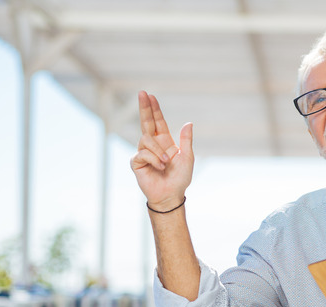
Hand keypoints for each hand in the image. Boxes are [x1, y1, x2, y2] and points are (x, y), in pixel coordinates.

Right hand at [130, 90, 193, 209]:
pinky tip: (159, 168)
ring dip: (158, 151)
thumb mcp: (187, 157)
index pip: (158, 122)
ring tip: (166, 163)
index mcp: (165, 141)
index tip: (150, 95)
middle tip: (142, 93)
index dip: (154, 109)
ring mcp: (143, 153)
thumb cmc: (180, 178)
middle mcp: (153, 145)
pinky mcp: (136, 162)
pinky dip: (153, 160)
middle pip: (146, 122)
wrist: (171, 195)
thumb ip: (186, 140)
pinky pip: (142, 154)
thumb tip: (189, 123)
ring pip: (146, 140)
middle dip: (144, 107)